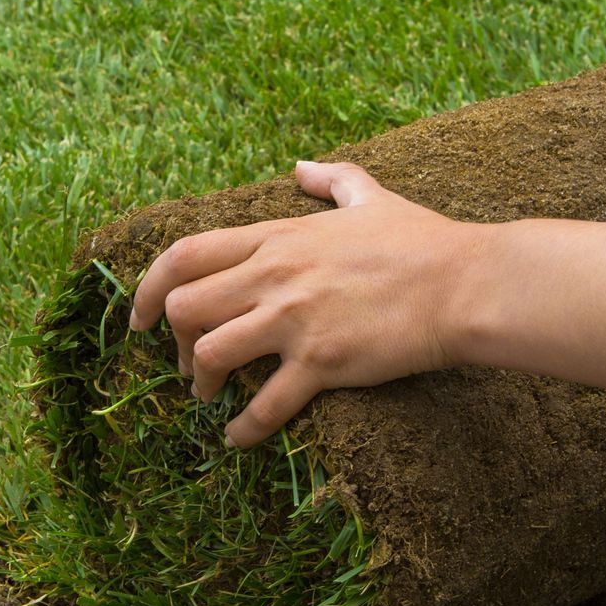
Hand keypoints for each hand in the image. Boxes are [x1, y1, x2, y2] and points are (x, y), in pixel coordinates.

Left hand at [128, 161, 481, 447]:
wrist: (466, 284)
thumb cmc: (424, 242)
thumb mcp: (372, 197)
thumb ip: (332, 179)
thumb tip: (302, 165)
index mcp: (279, 236)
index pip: (186, 254)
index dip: (149, 287)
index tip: (140, 316)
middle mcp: (276, 275)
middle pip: (186, 307)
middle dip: (174, 342)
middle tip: (186, 365)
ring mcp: (295, 320)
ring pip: (210, 352)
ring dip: (200, 382)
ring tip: (211, 398)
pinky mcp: (322, 362)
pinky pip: (263, 406)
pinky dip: (242, 429)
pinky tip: (240, 439)